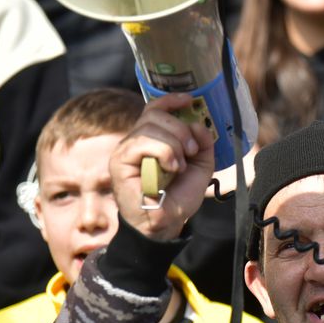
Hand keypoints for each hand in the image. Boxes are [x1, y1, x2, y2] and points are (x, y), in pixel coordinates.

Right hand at [111, 93, 216, 240]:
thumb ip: (203, 143)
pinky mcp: (120, 162)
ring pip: (150, 127)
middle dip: (180, 129)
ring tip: (180, 165)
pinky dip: (164, 153)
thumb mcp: (200, 166)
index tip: (189, 100)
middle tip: (192, 150)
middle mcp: (136, 141)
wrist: (167, 222)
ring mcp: (126, 150)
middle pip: (155, 114)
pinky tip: (171, 168)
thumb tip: (198, 123)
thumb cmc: (179, 195)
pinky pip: (142, 143)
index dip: (171, 100)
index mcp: (153, 139)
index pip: (155, 109)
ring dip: (174, 143)